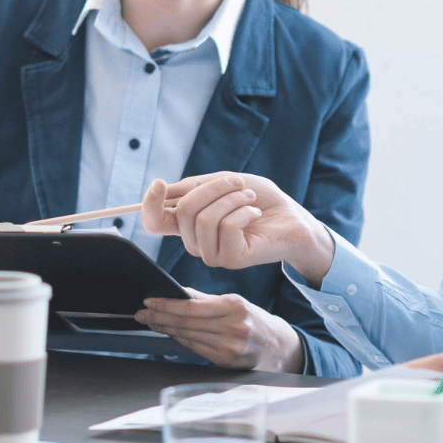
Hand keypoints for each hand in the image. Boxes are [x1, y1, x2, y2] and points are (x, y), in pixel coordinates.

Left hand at [134, 288, 304, 372]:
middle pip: (185, 323)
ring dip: (165, 329)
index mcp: (234, 307)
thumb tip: (178, 294)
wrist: (279, 346)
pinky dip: (179, 340)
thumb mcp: (236, 303)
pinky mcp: (225, 361)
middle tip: (141, 314)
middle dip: (158, 318)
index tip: (148, 302)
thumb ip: (206, 300)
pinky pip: (195, 349)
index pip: (191, 307)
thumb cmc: (255, 320)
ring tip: (150, 322)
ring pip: (187, 337)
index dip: (165, 305)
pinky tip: (169, 334)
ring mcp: (229, 347)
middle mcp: (232, 328)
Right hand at [140, 173, 336, 285]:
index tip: (159, 183)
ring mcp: (212, 254)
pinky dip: (244, 210)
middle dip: (213, 187)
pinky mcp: (231, 259)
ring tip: (249, 198)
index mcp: (189, 224)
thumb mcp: (223, 184)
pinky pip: (227, 226)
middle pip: (183, 211)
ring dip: (231, 198)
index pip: (154, 222)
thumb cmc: (259, 200)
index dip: (149, 204)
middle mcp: (196, 242)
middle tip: (237, 183)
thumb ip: (193, 187)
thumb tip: (163, 188)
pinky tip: (255, 213)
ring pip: (205, 218)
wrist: (293, 219)